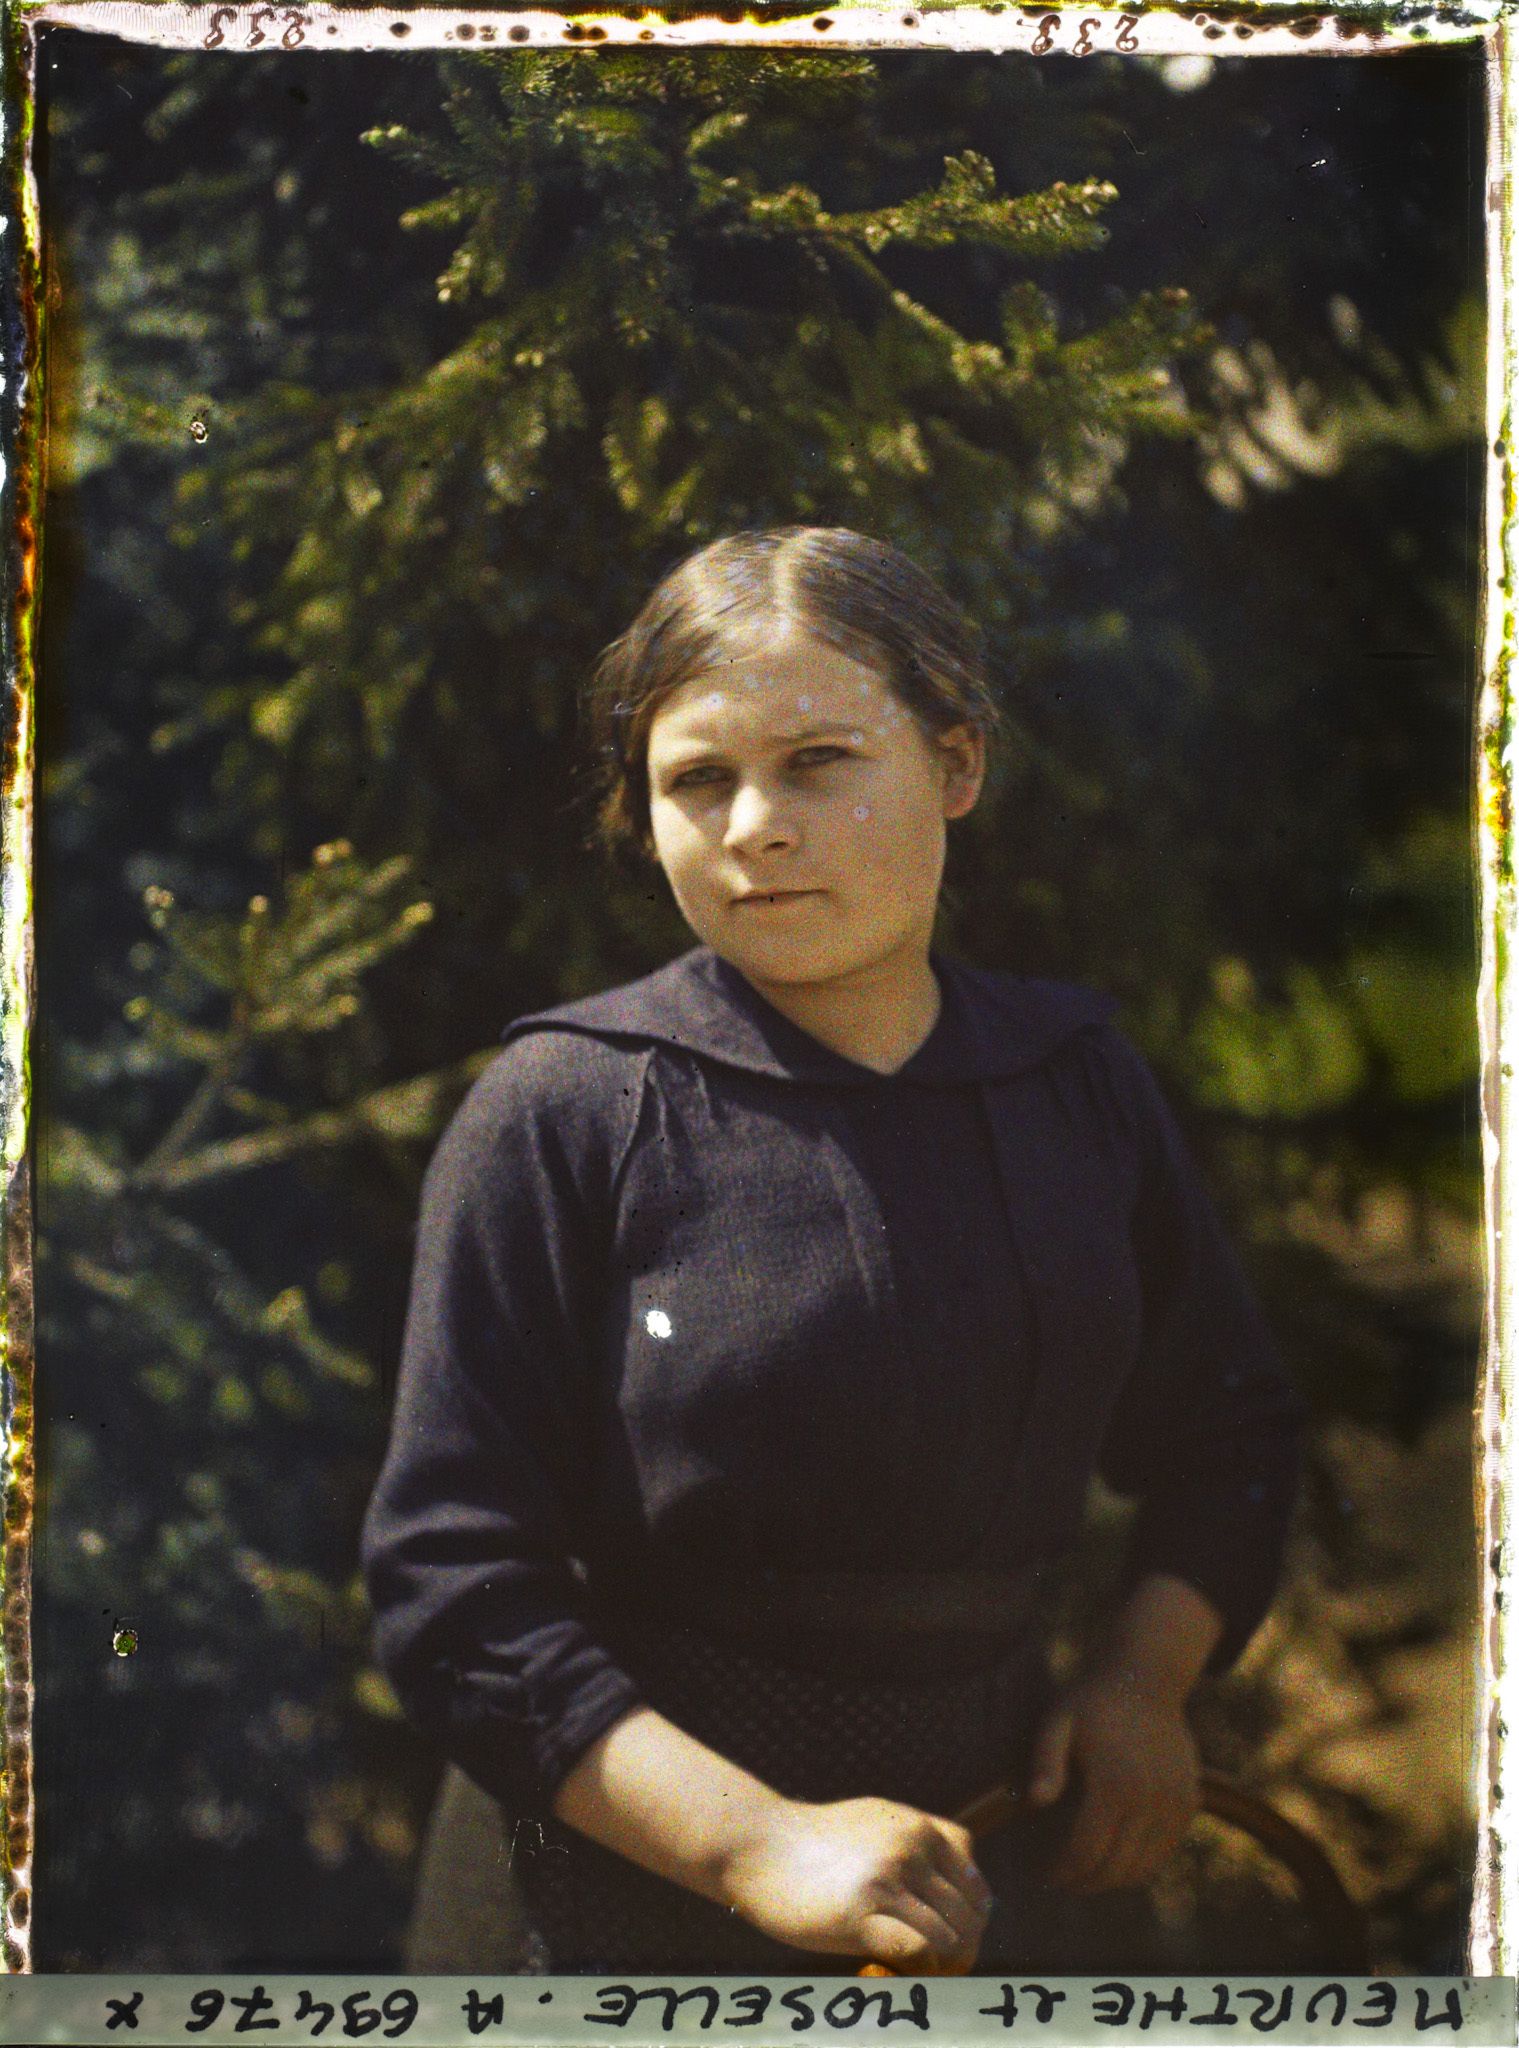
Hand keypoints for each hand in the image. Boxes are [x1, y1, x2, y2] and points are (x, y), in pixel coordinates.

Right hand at [721, 1795, 992, 1972]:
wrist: (758, 1846)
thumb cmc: (815, 1841)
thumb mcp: (876, 1820)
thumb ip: (917, 1844)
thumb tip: (964, 1887)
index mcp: (918, 1827)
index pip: (975, 1881)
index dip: (972, 1917)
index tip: (956, 1939)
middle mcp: (910, 1849)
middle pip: (969, 1914)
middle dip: (962, 1947)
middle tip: (939, 1968)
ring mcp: (886, 1880)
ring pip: (950, 1937)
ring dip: (943, 1966)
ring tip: (920, 1973)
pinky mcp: (860, 1915)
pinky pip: (918, 1952)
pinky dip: (918, 1970)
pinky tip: (897, 1969)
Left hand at [1028, 1671, 1199, 1893]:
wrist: (1147, 1680)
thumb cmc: (1093, 1702)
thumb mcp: (1057, 1722)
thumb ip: (1045, 1761)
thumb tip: (1036, 1802)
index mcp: (1114, 1785)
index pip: (1087, 1851)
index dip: (1064, 1871)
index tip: (1045, 1876)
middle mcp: (1149, 1800)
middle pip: (1116, 1866)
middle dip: (1086, 1882)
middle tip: (1064, 1883)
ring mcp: (1173, 1803)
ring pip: (1144, 1866)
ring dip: (1114, 1880)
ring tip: (1088, 1876)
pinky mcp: (1189, 1802)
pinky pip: (1166, 1850)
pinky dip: (1143, 1865)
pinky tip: (1119, 1859)